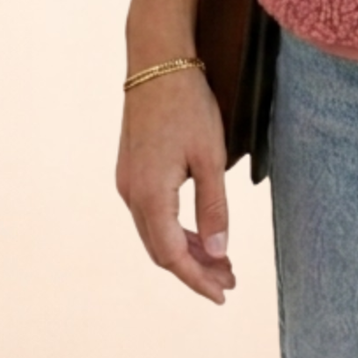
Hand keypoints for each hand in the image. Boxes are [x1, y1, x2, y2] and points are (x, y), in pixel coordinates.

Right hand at [116, 66, 236, 303]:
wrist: (157, 62)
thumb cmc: (187, 105)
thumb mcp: (210, 156)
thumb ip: (213, 206)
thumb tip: (218, 251)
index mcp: (149, 195)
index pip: (173, 255)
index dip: (197, 279)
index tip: (223, 294)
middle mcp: (131, 194)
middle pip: (161, 249)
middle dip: (195, 269)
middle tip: (229, 280)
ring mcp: (128, 182)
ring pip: (156, 233)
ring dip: (186, 250)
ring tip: (220, 261)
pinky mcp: (131, 171)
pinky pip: (152, 214)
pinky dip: (175, 229)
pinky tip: (198, 231)